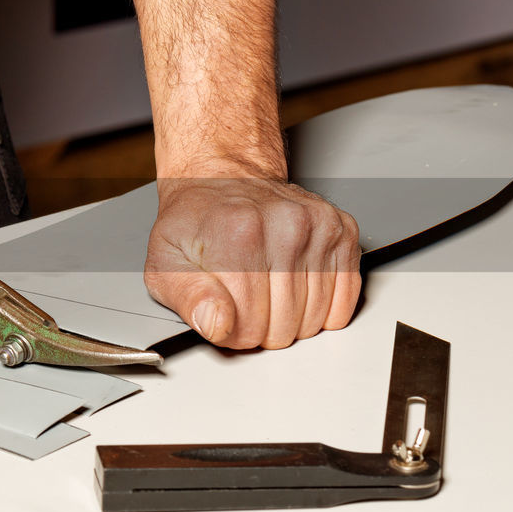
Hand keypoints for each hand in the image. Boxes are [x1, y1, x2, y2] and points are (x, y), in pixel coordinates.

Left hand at [145, 176, 360, 348]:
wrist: (223, 179)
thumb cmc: (195, 223)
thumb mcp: (167, 261)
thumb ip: (187, 298)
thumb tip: (217, 323)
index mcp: (239, 234)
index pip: (247, 324)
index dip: (232, 331)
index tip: (223, 313)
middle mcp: (285, 225)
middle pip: (283, 325)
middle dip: (261, 328)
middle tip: (244, 302)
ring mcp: (318, 225)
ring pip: (315, 318)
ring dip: (291, 320)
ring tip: (267, 293)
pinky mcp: (342, 229)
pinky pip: (345, 297)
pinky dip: (322, 307)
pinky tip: (296, 289)